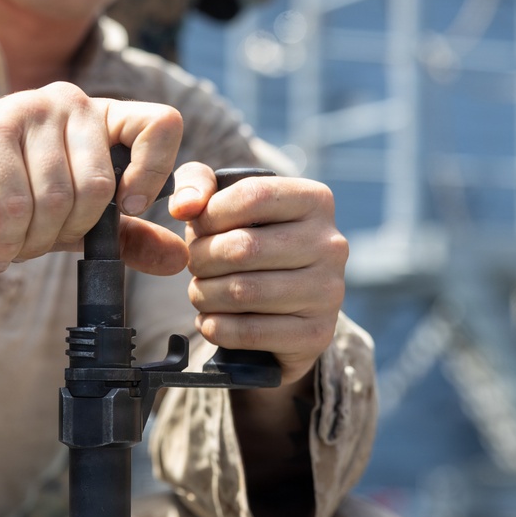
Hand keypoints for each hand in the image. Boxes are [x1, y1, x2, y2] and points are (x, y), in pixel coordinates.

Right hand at [0, 82, 186, 274]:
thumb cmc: (6, 192)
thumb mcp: (74, 219)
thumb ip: (126, 236)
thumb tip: (179, 261)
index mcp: (102, 117)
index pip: (163, 124)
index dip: (158, 172)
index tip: (130, 210)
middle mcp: (72, 102)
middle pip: (100, 187)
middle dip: (69, 234)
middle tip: (39, 246)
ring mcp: (33, 109)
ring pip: (58, 199)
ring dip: (33, 243)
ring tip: (12, 249)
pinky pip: (18, 203)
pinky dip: (8, 241)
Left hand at [168, 162, 346, 384]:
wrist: (284, 312)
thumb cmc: (247, 244)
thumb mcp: (223, 203)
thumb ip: (196, 182)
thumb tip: (184, 207)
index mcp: (315, 201)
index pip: (252, 195)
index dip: (209, 214)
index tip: (196, 229)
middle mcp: (331, 244)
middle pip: (243, 247)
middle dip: (201, 259)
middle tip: (195, 267)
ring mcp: (328, 292)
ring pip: (242, 292)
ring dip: (204, 295)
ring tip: (200, 292)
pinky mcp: (316, 334)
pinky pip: (250, 332)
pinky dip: (216, 327)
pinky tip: (210, 320)